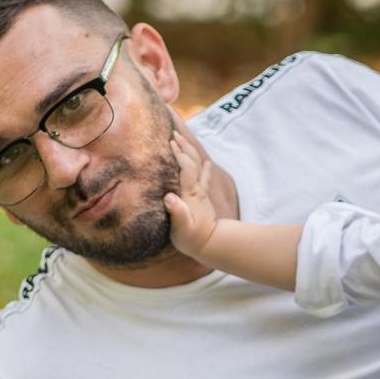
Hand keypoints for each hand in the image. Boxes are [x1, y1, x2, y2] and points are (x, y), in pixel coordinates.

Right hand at [162, 126, 217, 261]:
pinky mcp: (202, 199)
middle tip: (174, 133)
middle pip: (193, 163)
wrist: (210, 245)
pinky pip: (204, 179)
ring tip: (182, 140)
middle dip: (184, 147)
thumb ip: (177, 213)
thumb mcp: (181, 229)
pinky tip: (207, 162)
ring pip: (197, 167)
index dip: (180, 155)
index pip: (187, 169)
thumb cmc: (191, 238)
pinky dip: (205, 168)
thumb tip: (169, 198)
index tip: (171, 142)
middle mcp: (196, 190)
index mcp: (190, 194)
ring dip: (190, 152)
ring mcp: (200, 193)